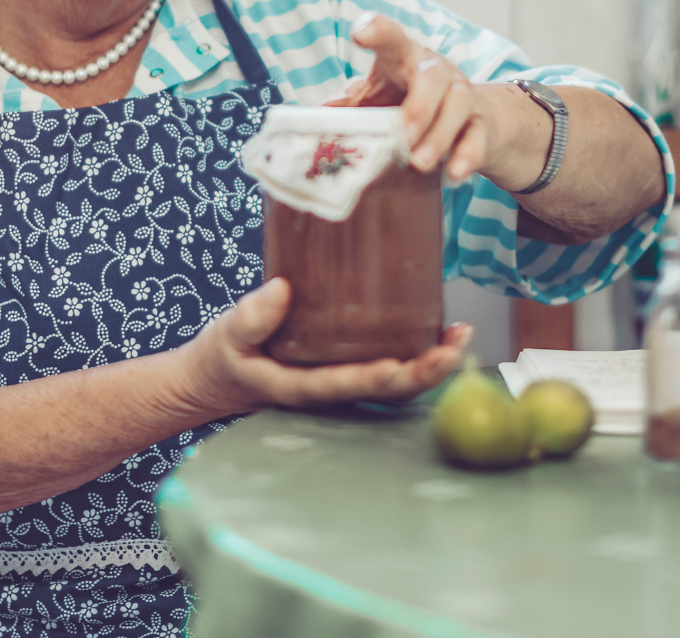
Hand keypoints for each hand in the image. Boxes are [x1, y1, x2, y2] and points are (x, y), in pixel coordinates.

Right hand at [183, 278, 470, 413]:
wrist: (218, 380)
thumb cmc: (225, 357)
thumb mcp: (227, 335)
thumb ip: (252, 317)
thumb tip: (282, 289)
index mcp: (300, 387)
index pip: (345, 386)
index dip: (376, 378)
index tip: (401, 365)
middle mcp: (331, 391)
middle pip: (388, 391)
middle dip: (426, 371)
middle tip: (455, 343)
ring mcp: (343, 384)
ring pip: (397, 384)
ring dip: (432, 363)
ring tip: (460, 334)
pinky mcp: (347, 370)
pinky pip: (391, 369)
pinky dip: (420, 355)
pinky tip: (439, 331)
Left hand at [327, 12, 493, 179]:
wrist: (473, 117)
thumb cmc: (412, 101)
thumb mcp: (378, 98)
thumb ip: (350, 105)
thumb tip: (311, 119)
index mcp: (404, 58)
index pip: (392, 38)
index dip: (378, 31)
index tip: (361, 33)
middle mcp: (437, 71)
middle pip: (432, 76)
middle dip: (418, 106)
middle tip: (402, 136)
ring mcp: (463, 94)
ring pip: (458, 105)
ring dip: (439, 136)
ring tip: (419, 163)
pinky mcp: (483, 124)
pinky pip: (479, 136)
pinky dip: (467, 155)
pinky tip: (454, 174)